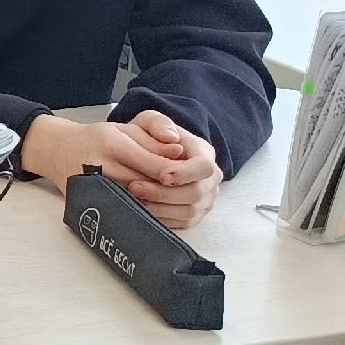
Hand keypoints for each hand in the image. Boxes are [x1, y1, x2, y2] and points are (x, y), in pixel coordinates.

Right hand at [18, 113, 221, 225]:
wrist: (58, 151)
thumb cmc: (95, 138)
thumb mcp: (124, 129)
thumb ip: (153, 139)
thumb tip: (180, 151)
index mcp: (111, 143)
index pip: (153, 164)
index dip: (175, 173)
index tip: (189, 177)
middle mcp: (100, 165)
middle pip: (146, 186)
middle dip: (168, 191)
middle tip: (186, 194)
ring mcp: (93, 186)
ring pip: (135, 202)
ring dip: (156, 204)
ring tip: (171, 203)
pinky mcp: (89, 201)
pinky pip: (121, 211)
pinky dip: (140, 212)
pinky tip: (150, 210)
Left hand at [111, 111, 221, 229]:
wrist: (148, 153)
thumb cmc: (150, 137)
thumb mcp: (150, 122)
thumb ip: (158, 123)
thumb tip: (171, 139)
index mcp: (204, 153)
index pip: (204, 166)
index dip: (185, 173)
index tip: (163, 176)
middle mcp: (210, 178)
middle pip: (196, 193)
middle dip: (165, 193)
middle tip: (135, 187)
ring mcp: (205, 198)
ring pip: (189, 211)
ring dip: (161, 207)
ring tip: (135, 199)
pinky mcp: (195, 214)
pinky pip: (183, 223)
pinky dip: (163, 218)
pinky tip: (142, 210)